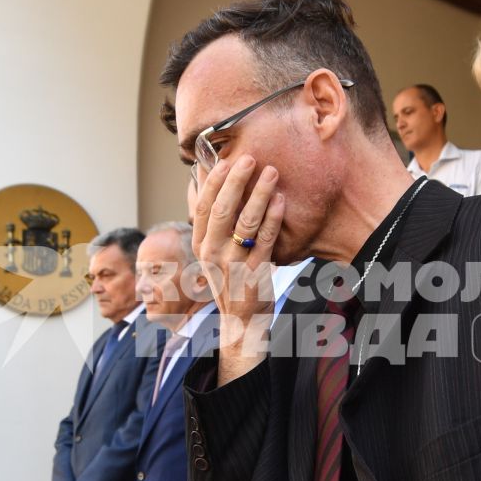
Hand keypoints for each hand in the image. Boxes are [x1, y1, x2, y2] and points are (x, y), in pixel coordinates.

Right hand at [190, 155, 285, 380]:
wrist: (242, 322)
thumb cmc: (231, 277)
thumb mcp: (213, 250)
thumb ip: (210, 218)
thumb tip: (200, 177)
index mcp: (199, 245)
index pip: (202, 207)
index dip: (212, 182)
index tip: (225, 161)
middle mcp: (211, 254)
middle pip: (221, 211)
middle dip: (236, 182)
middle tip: (250, 158)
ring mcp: (232, 265)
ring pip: (245, 223)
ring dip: (259, 194)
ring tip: (271, 173)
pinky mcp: (254, 274)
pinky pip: (265, 240)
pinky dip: (273, 217)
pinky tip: (281, 200)